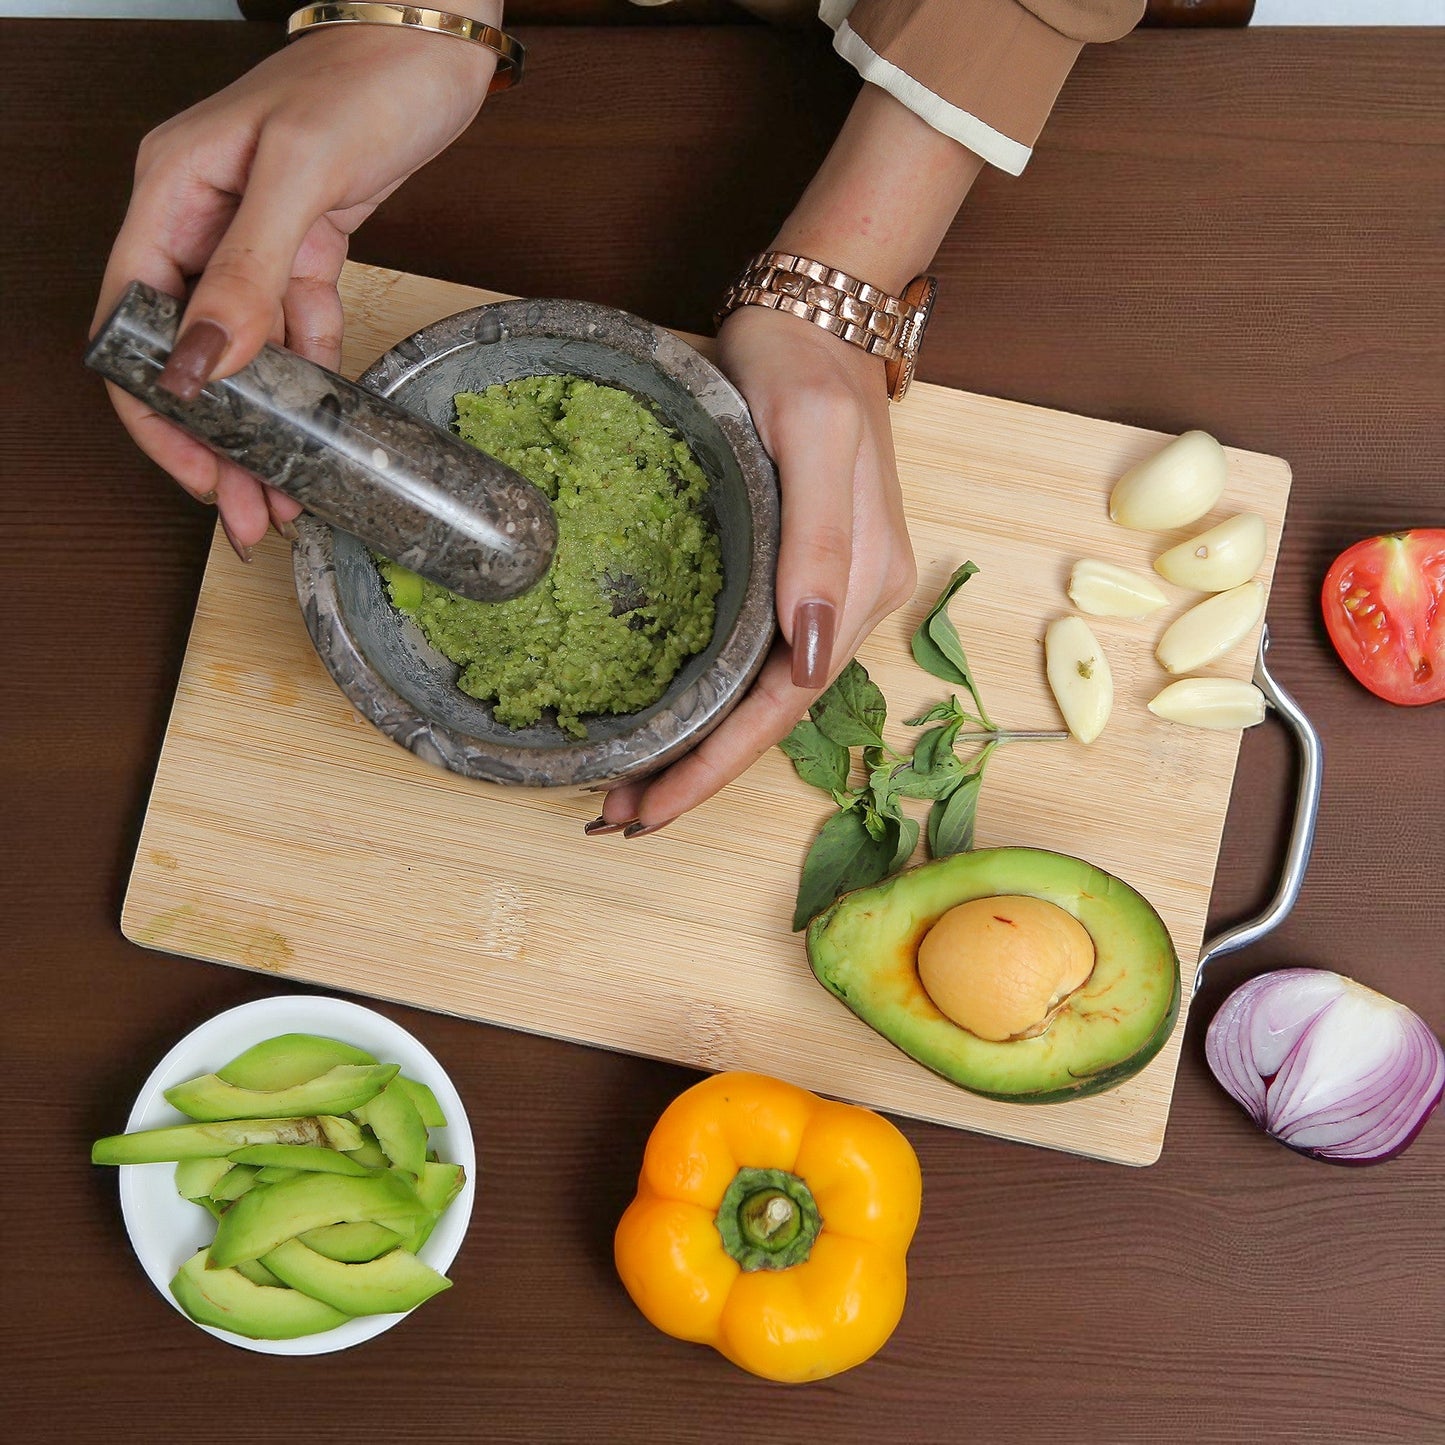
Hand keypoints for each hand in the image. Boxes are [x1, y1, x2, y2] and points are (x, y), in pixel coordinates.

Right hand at [92, 21, 498, 555]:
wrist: (435, 45)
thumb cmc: (365, 81)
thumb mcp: (300, 175)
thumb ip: (249, 271)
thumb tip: (204, 364)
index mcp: (169, 192)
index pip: (133, 321)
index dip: (156, 406)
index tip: (198, 470)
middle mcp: (200, 219)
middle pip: (185, 349)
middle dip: (211, 436)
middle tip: (246, 511)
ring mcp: (253, 236)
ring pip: (244, 351)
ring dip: (264, 424)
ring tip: (285, 495)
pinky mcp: (307, 245)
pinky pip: (298, 327)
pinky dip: (311, 380)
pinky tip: (323, 431)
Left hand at [592, 305, 916, 834]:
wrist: (814, 318)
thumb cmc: (806, 369)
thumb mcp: (813, 441)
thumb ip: (815, 544)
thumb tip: (807, 651)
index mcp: (861, 584)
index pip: (786, 702)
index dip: (718, 763)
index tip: (653, 806)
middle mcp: (847, 603)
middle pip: (771, 716)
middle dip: (698, 773)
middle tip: (618, 814)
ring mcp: (825, 593)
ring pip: (760, 697)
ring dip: (699, 748)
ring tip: (629, 786)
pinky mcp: (796, 574)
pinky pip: (753, 660)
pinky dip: (709, 702)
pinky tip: (667, 717)